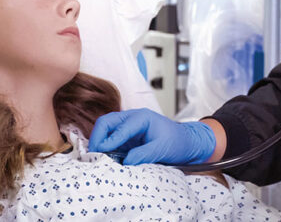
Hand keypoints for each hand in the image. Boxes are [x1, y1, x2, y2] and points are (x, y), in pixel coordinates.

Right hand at [89, 108, 215, 165]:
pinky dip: (105, 148)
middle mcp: (132, 118)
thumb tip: (125, 162)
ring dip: (99, 142)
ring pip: (106, 129)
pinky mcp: (127, 136)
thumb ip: (143, 154)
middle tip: (93, 156)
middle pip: (106, 122)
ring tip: (96, 159)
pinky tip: (104, 159)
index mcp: (141, 117)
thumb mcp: (162, 149)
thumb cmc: (177, 142)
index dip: (108, 141)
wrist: (186, 143)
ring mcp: (128, 126)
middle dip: (97, 138)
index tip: (100, 155)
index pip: (119, 127)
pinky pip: (111, 139)